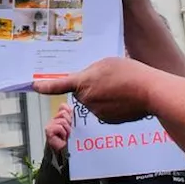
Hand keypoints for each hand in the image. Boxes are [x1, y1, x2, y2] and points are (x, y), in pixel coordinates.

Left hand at [35, 57, 156, 123]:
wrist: (150, 92)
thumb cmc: (129, 73)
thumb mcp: (106, 63)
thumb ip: (91, 71)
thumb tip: (87, 79)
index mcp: (84, 82)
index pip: (59, 85)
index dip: (46, 86)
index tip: (34, 87)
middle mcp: (86, 99)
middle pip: (80, 93)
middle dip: (88, 87)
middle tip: (107, 79)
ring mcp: (97, 112)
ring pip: (92, 102)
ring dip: (100, 96)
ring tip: (119, 88)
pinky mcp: (107, 120)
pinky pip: (103, 111)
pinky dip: (110, 106)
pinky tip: (123, 98)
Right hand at [45, 102, 72, 151]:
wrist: (66, 153)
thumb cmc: (72, 142)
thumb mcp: (75, 127)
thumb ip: (73, 117)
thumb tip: (72, 108)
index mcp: (61, 118)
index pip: (63, 107)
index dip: (69, 111)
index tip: (72, 119)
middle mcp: (55, 120)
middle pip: (63, 112)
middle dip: (69, 122)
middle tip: (70, 131)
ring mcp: (50, 125)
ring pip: (62, 120)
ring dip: (67, 129)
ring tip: (67, 136)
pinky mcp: (49, 130)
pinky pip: (59, 127)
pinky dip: (63, 133)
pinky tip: (63, 138)